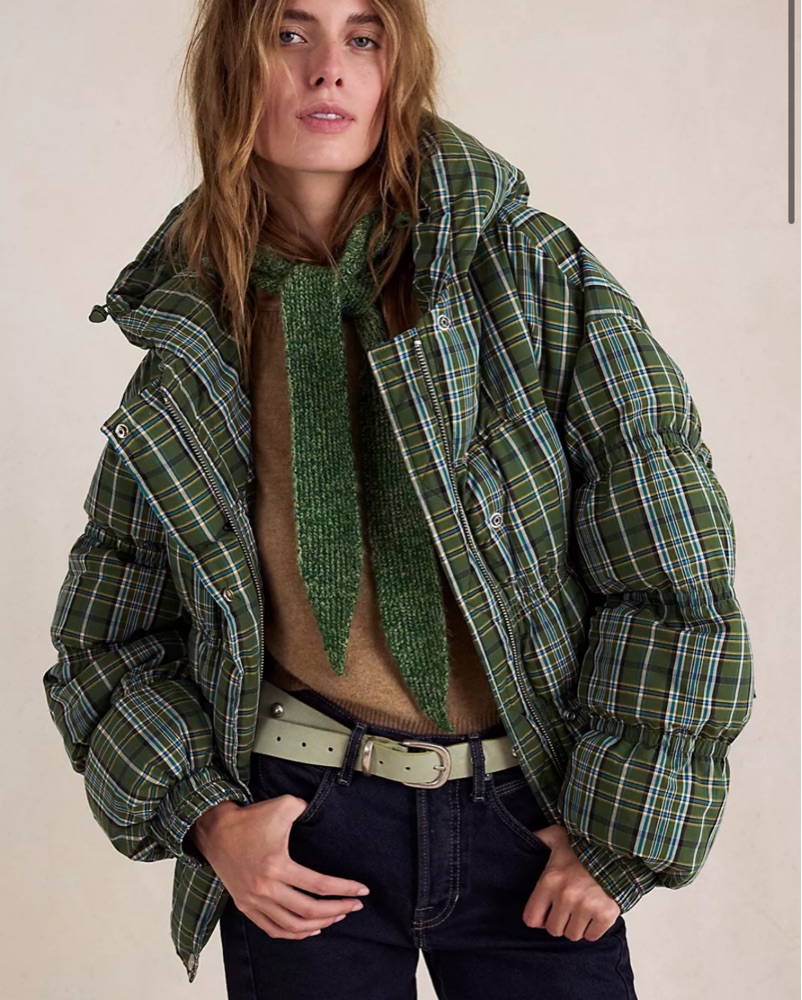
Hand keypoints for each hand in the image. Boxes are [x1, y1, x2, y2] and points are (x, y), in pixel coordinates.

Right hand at [188, 795, 369, 938]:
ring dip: (318, 924)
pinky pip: (273, 929)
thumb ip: (306, 809)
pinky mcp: (246, 906)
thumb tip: (322, 813)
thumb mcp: (283, 806)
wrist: (215, 831)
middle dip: (337, 909)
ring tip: (337, 915)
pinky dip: (294, 933)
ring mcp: (254, 901)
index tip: (362, 890)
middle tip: (355, 905)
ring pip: (292, 926)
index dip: (344, 889)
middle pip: (308, 910)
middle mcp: (266, 889)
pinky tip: (310, 928)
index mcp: (277, 866)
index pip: (318, 885)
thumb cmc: (250, 819)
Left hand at [522, 823, 620, 941]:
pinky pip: (592, 936)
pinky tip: (594, 912)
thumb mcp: (555, 836)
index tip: (546, 911)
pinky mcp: (605, 914)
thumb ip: (538, 839)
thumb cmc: (584, 845)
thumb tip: (522, 838)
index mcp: (550, 880)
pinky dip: (593, 928)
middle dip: (559, 921)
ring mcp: (586, 907)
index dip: (538, 917)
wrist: (616, 848)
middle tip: (567, 908)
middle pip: (553, 929)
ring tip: (581, 908)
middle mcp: (566, 896)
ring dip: (576, 925)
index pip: (531, 919)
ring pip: (573, 935)